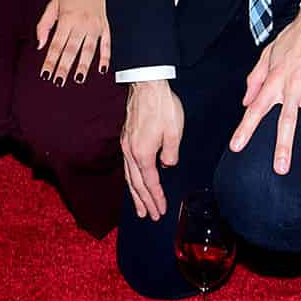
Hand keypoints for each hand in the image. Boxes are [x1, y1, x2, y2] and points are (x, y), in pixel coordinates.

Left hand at [35, 0, 110, 84]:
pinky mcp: (106, 27)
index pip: (56, 45)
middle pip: (71, 50)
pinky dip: (105, 58)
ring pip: (89, 50)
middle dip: (64, 67)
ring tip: (78, 79)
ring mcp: (95, 26)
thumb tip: (40, 44)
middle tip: (59, 81)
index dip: (50, 60)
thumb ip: (44, 24)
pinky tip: (101, 69)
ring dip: (83, 66)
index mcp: (67, 19)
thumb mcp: (54, 3)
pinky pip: (106, 45)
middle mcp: (82, 24)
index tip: (46, 73)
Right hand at [121, 78, 184, 219]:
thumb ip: (171, 153)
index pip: (150, 182)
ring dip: (134, 194)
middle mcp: (130, 152)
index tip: (161, 211)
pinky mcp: (125, 138)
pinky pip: (127, 166)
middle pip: (136, 184)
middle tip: (149, 217)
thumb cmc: (162, 106)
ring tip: (139, 208)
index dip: (156, 198)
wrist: (146, 83)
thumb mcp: (174, 131)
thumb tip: (167, 165)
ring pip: (129, 176)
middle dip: (144, 202)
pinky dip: (131, 179)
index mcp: (143, 153)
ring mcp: (126, 145)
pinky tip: (134, 182)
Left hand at [228, 6, 300, 176]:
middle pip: (287, 121)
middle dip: (284, 146)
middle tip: (281, 169)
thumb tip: (245, 101)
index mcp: (275, 80)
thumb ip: (255, 78)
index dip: (246, 128)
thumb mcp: (268, 53)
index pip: (257, 108)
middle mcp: (293, 87)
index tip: (236, 147)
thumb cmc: (295, 37)